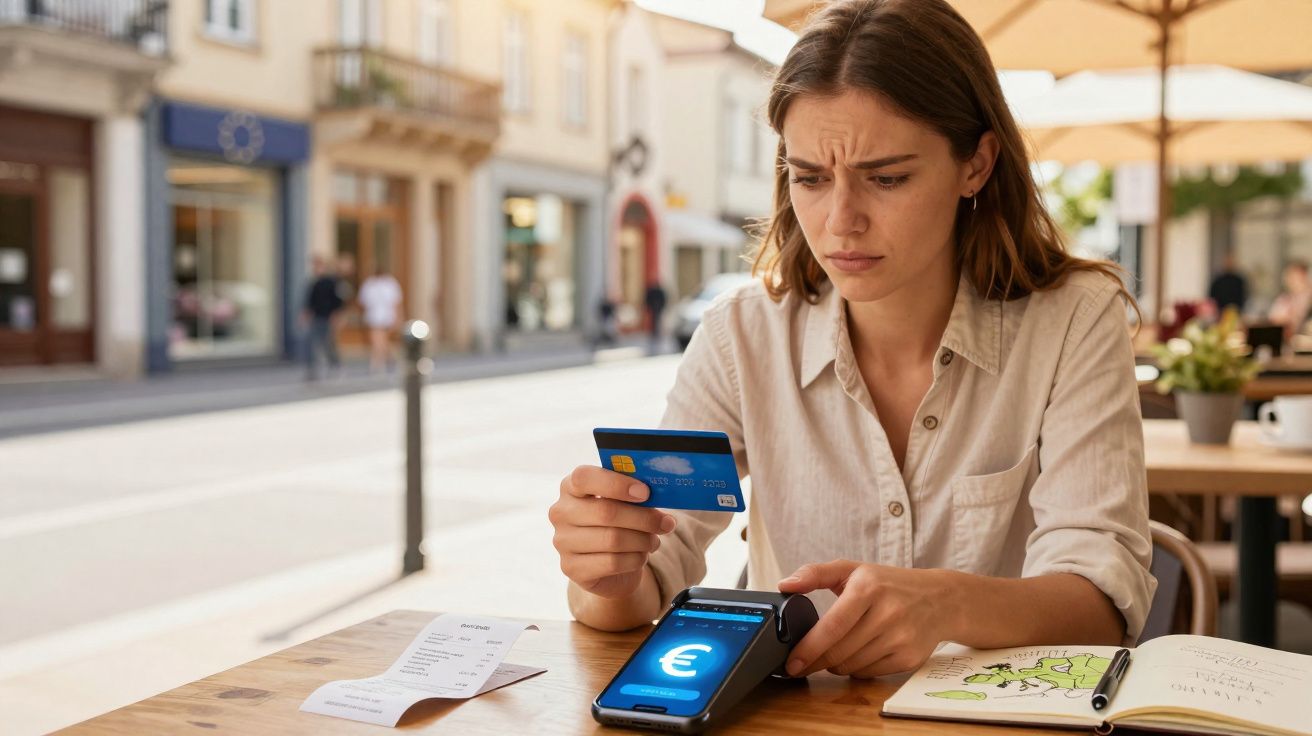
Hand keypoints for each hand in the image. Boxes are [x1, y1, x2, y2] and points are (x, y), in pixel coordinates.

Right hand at [549, 466, 677, 599]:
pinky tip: (642, 556)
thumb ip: (634, 495)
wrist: (608, 566)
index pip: (584, 477)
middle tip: (666, 522)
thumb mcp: (623, 504)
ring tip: (654, 540)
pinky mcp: (571, 568)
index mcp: (570, 486)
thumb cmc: (618, 524)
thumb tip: (661, 495)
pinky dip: (635, 559)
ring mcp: (562, 541)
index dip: (616, 483)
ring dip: (642, 540)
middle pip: (606, 512)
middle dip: (643, 518)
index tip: (645, 492)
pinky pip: (612, 563)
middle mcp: (561, 512)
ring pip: (612, 539)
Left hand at [778, 560, 957, 677]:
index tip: (792, 662)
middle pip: (839, 652)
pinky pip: (869, 673)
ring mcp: (901, 638)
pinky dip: (856, 668)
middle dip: (815, 661)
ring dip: (835, 664)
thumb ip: (816, 573)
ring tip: (833, 653)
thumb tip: (784, 584)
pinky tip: (857, 654)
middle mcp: (887, 613)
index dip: (809, 648)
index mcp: (868, 588)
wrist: (939, 599)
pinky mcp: (909, 658)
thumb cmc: (888, 584)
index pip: (832, 627)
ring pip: (852, 666)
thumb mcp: (853, 569)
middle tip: (802, 664)